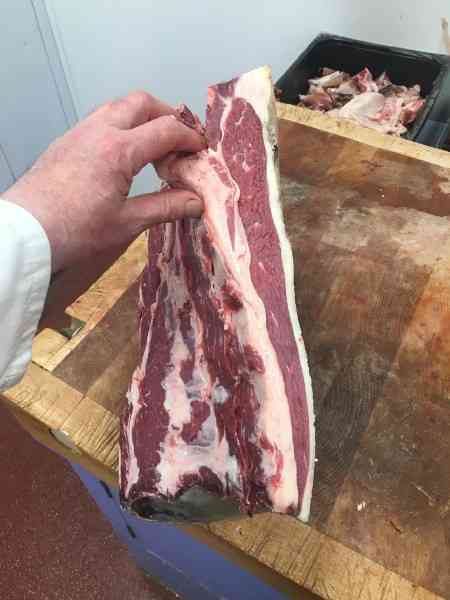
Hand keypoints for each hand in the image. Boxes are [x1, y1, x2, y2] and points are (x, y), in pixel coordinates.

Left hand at [3, 91, 204, 272]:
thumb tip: (198, 203)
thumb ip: (166, 207)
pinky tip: (122, 157)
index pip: (166, 129)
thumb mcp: (127, 222)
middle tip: (179, 140)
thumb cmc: (76, 230)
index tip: (202, 150)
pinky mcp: (65, 142)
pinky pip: (99, 120)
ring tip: (152, 148)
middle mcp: (99, 131)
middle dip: (167, 115)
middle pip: (141, 103)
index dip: (190, 137)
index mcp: (119, 149)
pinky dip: (120, 127)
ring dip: (141, 118)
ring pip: (117, 107)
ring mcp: (79, 133)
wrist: (27, 232)